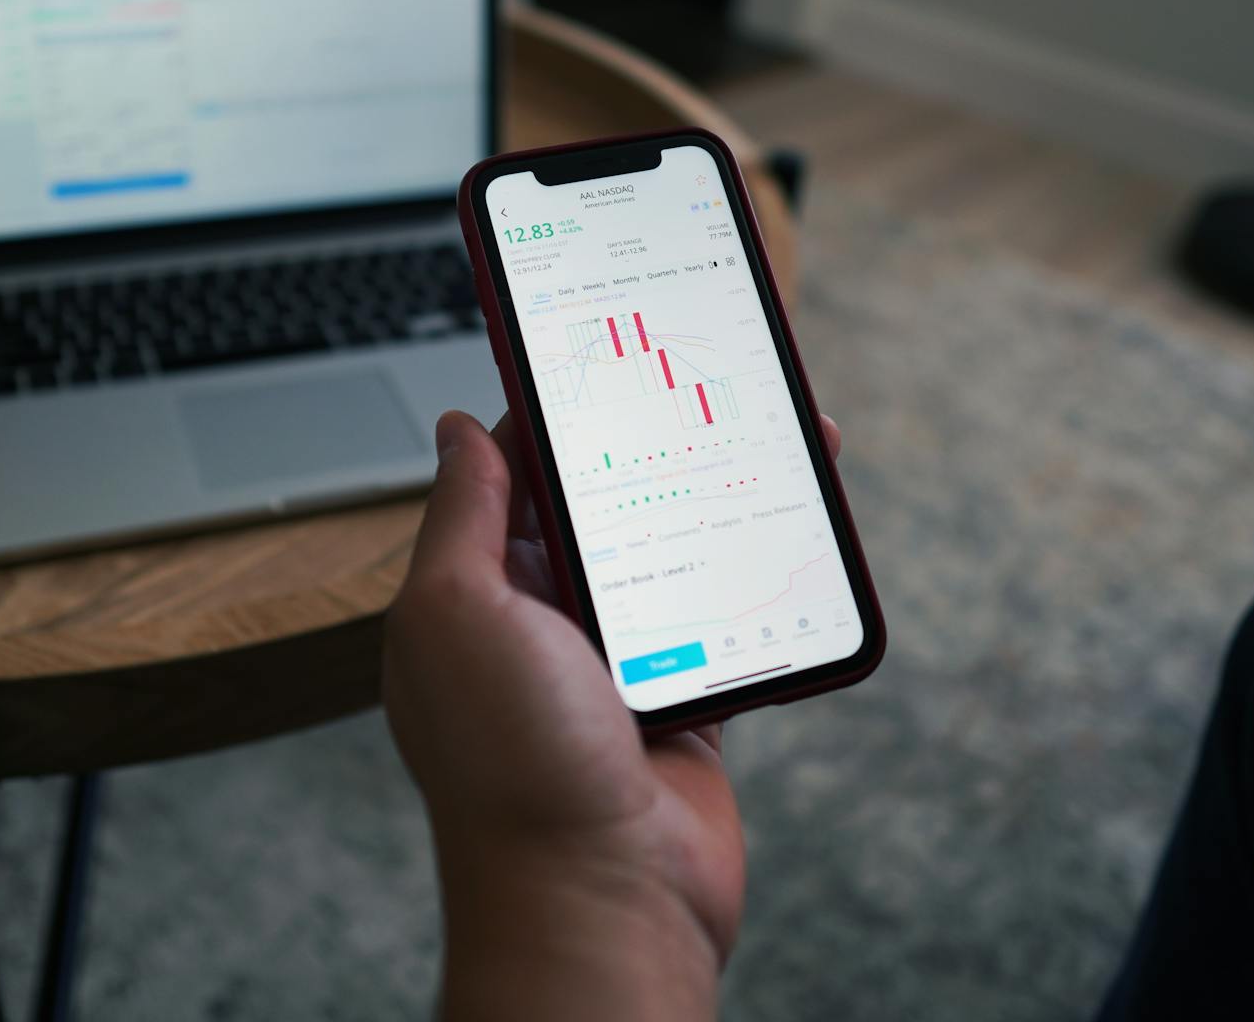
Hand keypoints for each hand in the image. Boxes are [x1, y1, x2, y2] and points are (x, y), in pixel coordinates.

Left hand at [384, 408, 840, 1020]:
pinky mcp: (684, 698)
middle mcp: (539, 623)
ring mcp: (614, 662)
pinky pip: (724, 613)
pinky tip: (796, 527)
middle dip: (657, 443)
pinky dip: (759, 573)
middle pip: (605, 504)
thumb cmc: (514, 767)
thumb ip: (461, 515)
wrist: (602, 902)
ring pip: (674, 552)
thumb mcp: (458, 613)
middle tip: (713, 381)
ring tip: (777, 440)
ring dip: (720, 497)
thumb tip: (456, 427)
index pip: (513, 474)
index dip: (558, 411)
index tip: (608, 351)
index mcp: (473, 594)